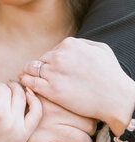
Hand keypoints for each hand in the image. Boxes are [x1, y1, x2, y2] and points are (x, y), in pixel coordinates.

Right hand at [17, 96, 94, 141]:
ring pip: (80, 139)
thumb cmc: (13, 110)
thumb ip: (42, 91)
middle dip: (90, 130)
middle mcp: (50, 113)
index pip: (80, 106)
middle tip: (88, 132)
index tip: (86, 118)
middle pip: (86, 122)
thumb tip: (59, 84)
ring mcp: (45, 131)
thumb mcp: (28, 94)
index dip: (87, 114)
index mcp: (50, 99)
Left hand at [20, 37, 134, 135]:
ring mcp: (53, 73)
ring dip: (29, 74)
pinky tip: (26, 85)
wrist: (116, 98)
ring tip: (29, 80)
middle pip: (40, 60)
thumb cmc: (111, 75)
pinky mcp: (51, 90)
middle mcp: (59, 56)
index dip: (52, 62)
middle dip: (42, 68)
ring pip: (30, 69)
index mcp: (69, 44)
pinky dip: (25, 82)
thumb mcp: (100, 49)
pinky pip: (29, 82)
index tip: (54, 71)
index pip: (51, 51)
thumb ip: (82, 43)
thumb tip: (68, 45)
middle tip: (44, 78)